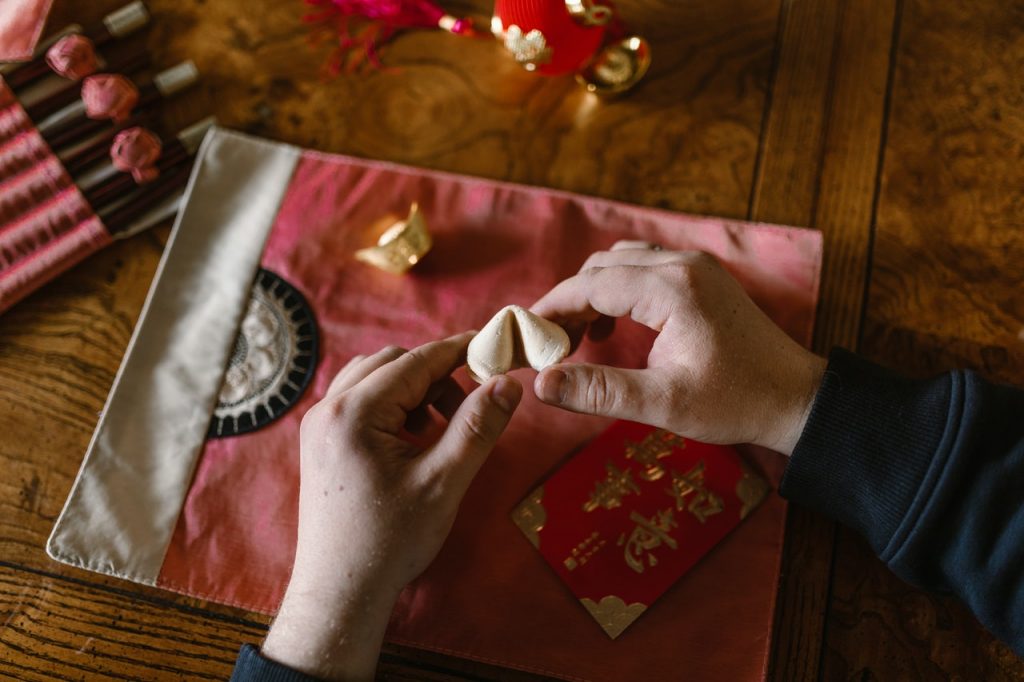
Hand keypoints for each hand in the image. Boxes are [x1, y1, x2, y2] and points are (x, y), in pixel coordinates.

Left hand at [261, 332, 521, 680]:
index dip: (458, 351)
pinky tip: (412, 441)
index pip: (415, 361)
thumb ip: (477, 427)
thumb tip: (507, 381)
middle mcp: (328, 408)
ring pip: (373, 378)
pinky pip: (358, 400)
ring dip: (412, 390)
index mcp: (354, 413)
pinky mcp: (319, 442)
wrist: (341, 591)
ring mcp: (318, 425)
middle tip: (468, 409)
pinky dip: (391, 406)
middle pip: (392, 362)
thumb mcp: (444, 482)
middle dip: (435, 375)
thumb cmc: (391, 541)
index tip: (494, 347)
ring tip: (439, 429)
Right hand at [531, 242, 825, 454]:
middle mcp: (682, 264)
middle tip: (549, 345)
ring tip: (577, 337)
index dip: (551, 308)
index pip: (591, 283)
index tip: (525, 337)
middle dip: (568, 301)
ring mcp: (695, 266)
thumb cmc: (735, 402)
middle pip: (602, 267)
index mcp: (672, 288)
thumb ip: (598, 391)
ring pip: (622, 262)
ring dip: (592, 292)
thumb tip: (541, 385)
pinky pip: (644, 267)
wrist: (796, 398)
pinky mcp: (703, 276)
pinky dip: (618, 289)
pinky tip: (612, 325)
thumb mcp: (663, 403)